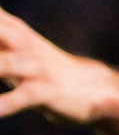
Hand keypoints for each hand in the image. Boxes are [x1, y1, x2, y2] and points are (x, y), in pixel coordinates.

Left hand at [0, 6, 118, 125]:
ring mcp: (36, 69)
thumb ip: (2, 31)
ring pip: (5, 65)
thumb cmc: (42, 67)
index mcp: (12, 30)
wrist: (93, 88)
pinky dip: (5, 103)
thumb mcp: (15, 43)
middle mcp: (23, 45)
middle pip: (0, 32)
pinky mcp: (48, 93)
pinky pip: (24, 97)